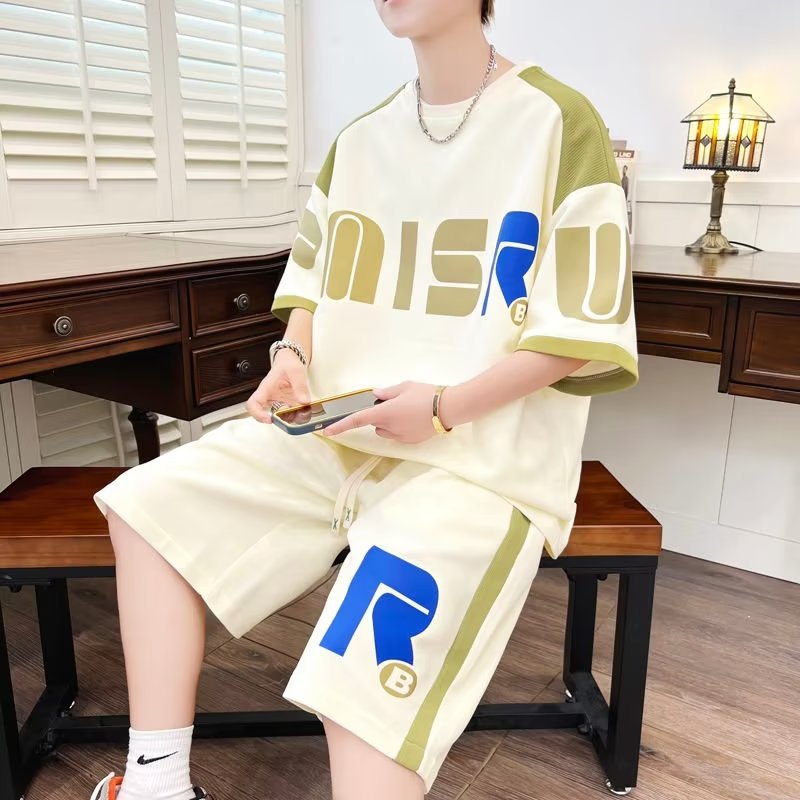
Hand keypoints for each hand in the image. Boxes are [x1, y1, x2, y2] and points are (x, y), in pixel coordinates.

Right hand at [246, 350, 309, 422]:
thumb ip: (300, 386)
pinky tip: (304, 411)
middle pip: (264, 414)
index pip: (253, 403)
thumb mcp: (296, 371)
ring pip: (278, 416)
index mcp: (266, 388)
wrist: (290, 362)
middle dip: (278, 419)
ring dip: (289, 418)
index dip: (257, 414)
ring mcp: (277, 402)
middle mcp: (269, 397)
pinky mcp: (285, 404)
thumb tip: (304, 401)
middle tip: (290, 418)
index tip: (268, 419)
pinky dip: (296, 414)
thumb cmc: (288, 364)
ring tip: (301, 414)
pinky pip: (289, 413)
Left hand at [323, 382, 437, 443]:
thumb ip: (387, 392)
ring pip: (386, 431)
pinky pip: (399, 435)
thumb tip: (375, 394)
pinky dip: (402, 428)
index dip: (340, 426)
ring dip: (390, 423)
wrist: (449, 408)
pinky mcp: (411, 442)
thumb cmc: (426, 394)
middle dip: (380, 416)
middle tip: (397, 404)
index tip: (327, 431)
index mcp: (384, 412)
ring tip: (409, 411)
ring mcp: (400, 436)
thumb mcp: (405, 386)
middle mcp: (390, 427)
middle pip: (375, 425)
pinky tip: (416, 419)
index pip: (357, 420)